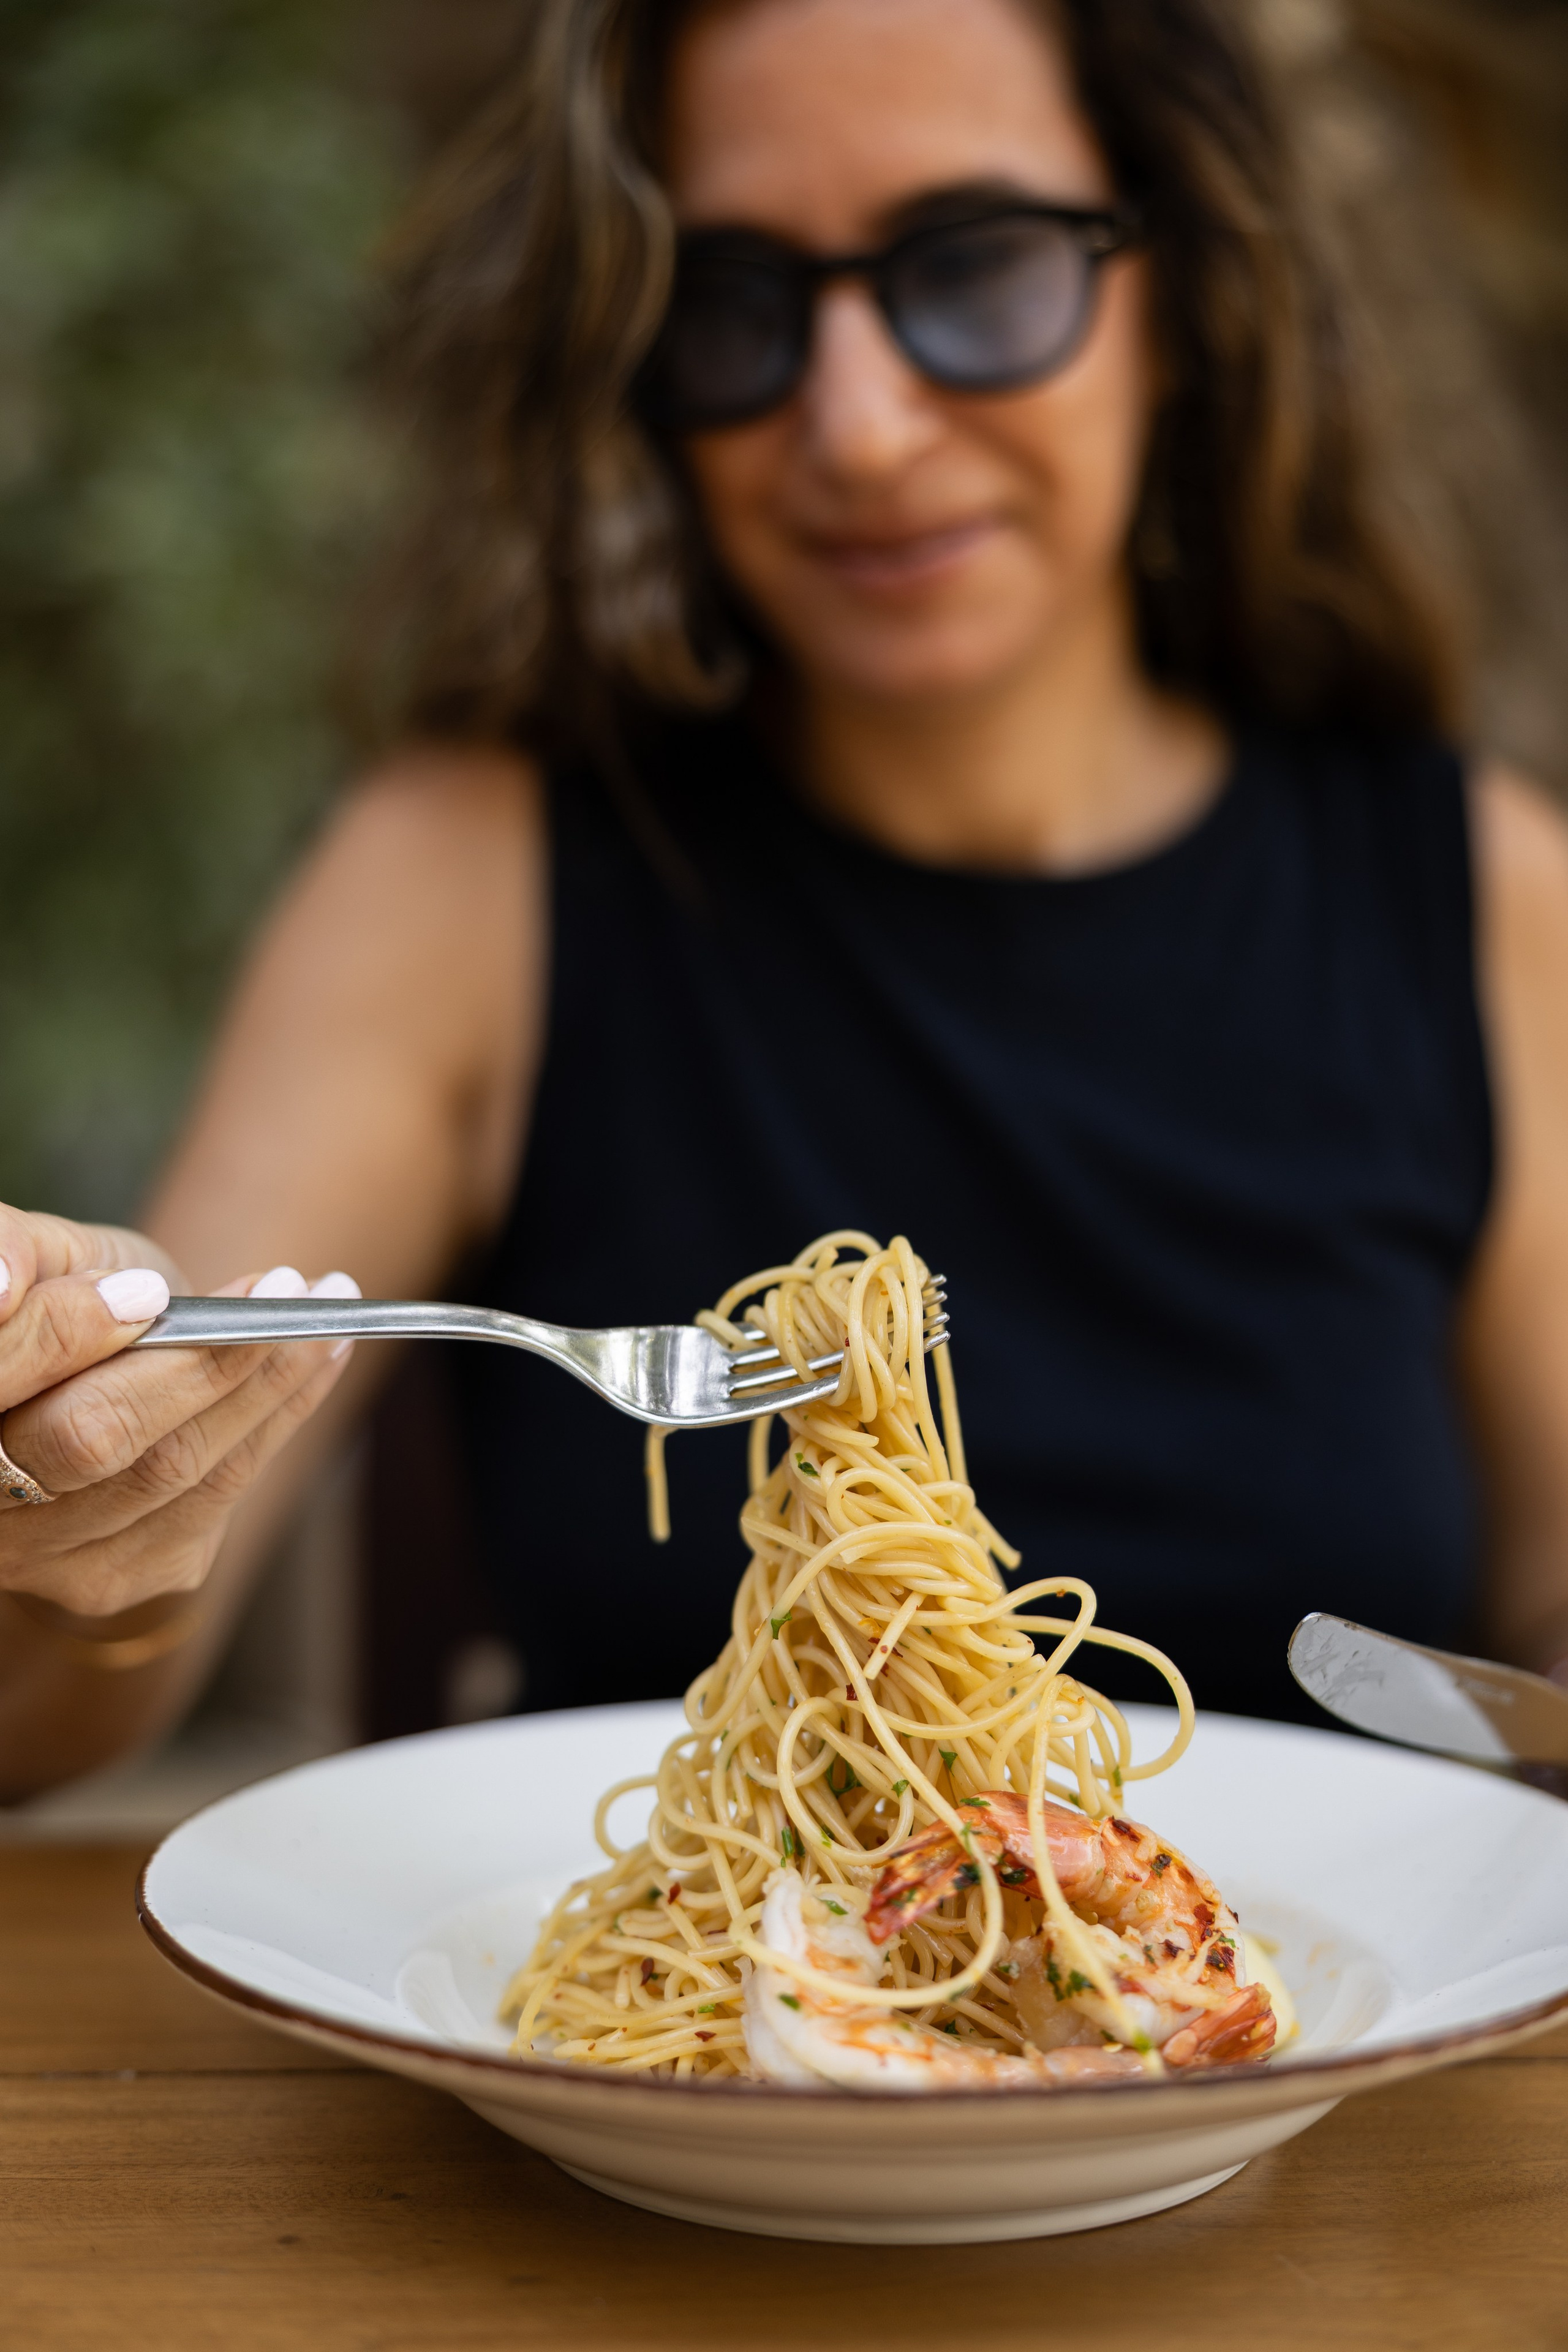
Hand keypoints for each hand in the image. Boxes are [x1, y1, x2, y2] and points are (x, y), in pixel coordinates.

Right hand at [0, 1205, 357, 1621]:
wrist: (87, 1390)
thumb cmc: (62, 1303)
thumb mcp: (44, 1261)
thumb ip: (19, 1256)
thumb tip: (3, 1287)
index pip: (1, 1373)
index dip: (71, 1333)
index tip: (154, 1294)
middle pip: (93, 1438)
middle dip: (203, 1361)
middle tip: (287, 1289)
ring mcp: (43, 1556)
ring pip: (170, 1470)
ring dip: (270, 1384)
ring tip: (330, 1311)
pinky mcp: (113, 1577)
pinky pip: (215, 1497)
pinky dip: (281, 1418)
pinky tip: (322, 1358)